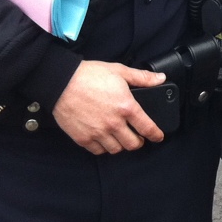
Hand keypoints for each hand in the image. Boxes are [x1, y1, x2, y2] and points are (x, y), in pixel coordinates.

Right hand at [52, 61, 167, 154]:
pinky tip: (104, 139)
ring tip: (120, 137)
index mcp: (126, 107)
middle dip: (138, 141)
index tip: (158, 137)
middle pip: (133, 144)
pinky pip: (98, 151)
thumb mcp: (119, 71)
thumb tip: (160, 79)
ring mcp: (97, 133)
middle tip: (137, 136)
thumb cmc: (89, 75)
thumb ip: (142, 77)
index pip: (147, 128)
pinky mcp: (83, 138)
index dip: (156, 135)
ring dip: (121, 145)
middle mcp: (113, 123)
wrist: (61, 82)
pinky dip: (103, 147)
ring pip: (116, 149)